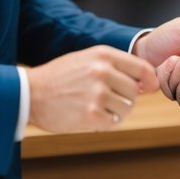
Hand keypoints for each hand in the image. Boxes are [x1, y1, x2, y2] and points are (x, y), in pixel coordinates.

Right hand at [26, 45, 154, 132]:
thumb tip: (147, 83)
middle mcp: (103, 71)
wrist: (30, 93)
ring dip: (114, 112)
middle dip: (125, 98)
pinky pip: (113, 122)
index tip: (148, 87)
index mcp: (103, 55)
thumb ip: (115, 66)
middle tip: (105, 100)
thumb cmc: (58, 77)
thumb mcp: (86, 59)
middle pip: (134, 91)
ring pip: (126, 108)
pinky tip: (88, 116)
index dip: (149, 80)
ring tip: (93, 107)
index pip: (142, 68)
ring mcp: (97, 93)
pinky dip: (104, 123)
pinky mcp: (91, 114)